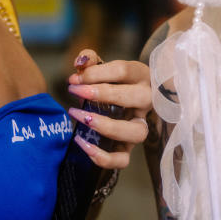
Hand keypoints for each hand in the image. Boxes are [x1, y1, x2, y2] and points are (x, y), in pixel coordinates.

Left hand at [65, 49, 151, 168]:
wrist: (120, 103)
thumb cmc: (109, 82)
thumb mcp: (101, 68)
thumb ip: (89, 60)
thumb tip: (80, 63)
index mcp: (140, 76)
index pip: (123, 71)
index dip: (96, 73)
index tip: (74, 78)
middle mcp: (146, 101)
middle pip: (135, 97)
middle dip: (103, 93)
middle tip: (75, 90)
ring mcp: (140, 126)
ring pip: (137, 132)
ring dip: (108, 126)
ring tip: (83, 118)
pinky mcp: (129, 147)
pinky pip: (123, 159)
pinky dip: (104, 157)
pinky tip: (83, 145)